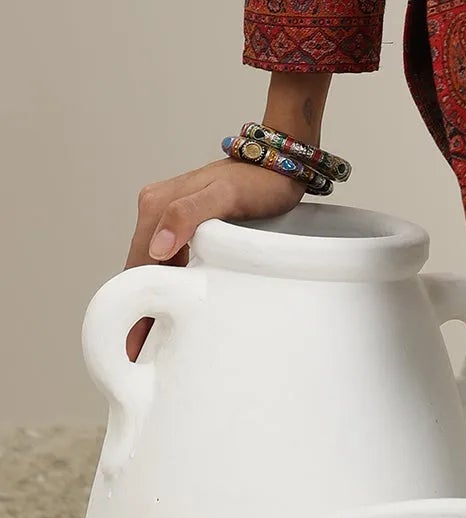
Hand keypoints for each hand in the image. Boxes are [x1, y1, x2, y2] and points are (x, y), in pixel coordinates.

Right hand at [124, 156, 304, 360]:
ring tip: (149, 342)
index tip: (131, 344)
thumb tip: (157, 247)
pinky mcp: (185, 221)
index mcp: (157, 204)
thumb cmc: (260, 180)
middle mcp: (156, 207)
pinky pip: (169, 258)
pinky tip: (171, 308)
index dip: (134, 304)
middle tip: (136, 354)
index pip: (137, 263)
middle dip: (137, 308)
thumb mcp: (228, 196)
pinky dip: (167, 283)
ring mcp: (169, 213)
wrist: (282, 163)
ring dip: (150, 298)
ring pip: (152, 265)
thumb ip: (189, 213)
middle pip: (140, 267)